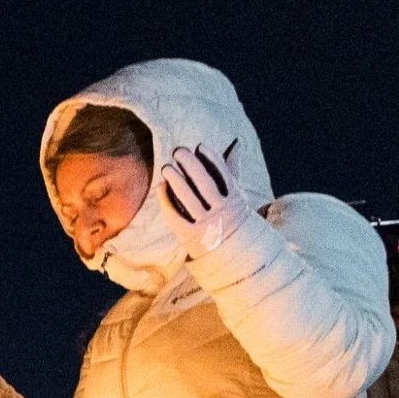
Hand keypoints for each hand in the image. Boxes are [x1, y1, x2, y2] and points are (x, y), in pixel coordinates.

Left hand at [159, 139, 248, 255]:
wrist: (233, 254)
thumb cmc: (231, 217)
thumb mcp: (237, 195)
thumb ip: (232, 170)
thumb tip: (237, 143)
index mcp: (235, 200)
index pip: (224, 176)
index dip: (212, 160)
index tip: (200, 146)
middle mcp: (222, 212)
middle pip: (205, 185)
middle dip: (192, 166)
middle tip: (178, 151)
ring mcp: (206, 225)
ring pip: (189, 199)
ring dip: (177, 181)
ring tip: (166, 167)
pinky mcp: (190, 236)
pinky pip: (176, 216)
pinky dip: (167, 200)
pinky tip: (161, 186)